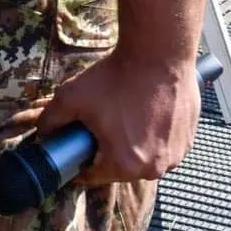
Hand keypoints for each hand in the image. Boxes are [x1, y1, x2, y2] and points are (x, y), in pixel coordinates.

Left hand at [31, 48, 203, 185]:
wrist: (158, 54)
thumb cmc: (117, 78)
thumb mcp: (71, 97)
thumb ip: (51, 120)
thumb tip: (43, 132)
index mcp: (126, 165)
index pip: (93, 175)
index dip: (78, 161)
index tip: (74, 148)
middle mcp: (155, 168)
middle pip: (120, 167)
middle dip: (106, 150)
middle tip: (98, 124)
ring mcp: (176, 154)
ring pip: (144, 156)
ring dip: (132, 143)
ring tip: (123, 115)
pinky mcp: (188, 139)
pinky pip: (163, 144)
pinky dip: (152, 134)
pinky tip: (144, 112)